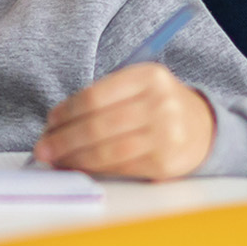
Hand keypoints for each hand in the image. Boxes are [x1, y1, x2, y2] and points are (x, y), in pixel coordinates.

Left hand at [31, 63, 214, 180]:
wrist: (203, 129)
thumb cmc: (158, 106)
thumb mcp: (138, 88)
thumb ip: (102, 99)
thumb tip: (55, 126)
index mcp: (148, 76)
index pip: (95, 96)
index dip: (66, 112)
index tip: (49, 122)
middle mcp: (160, 103)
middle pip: (98, 125)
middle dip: (64, 139)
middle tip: (43, 148)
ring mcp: (165, 134)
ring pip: (107, 150)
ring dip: (75, 158)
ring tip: (56, 160)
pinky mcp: (165, 163)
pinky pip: (121, 167)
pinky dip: (95, 169)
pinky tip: (80, 167)